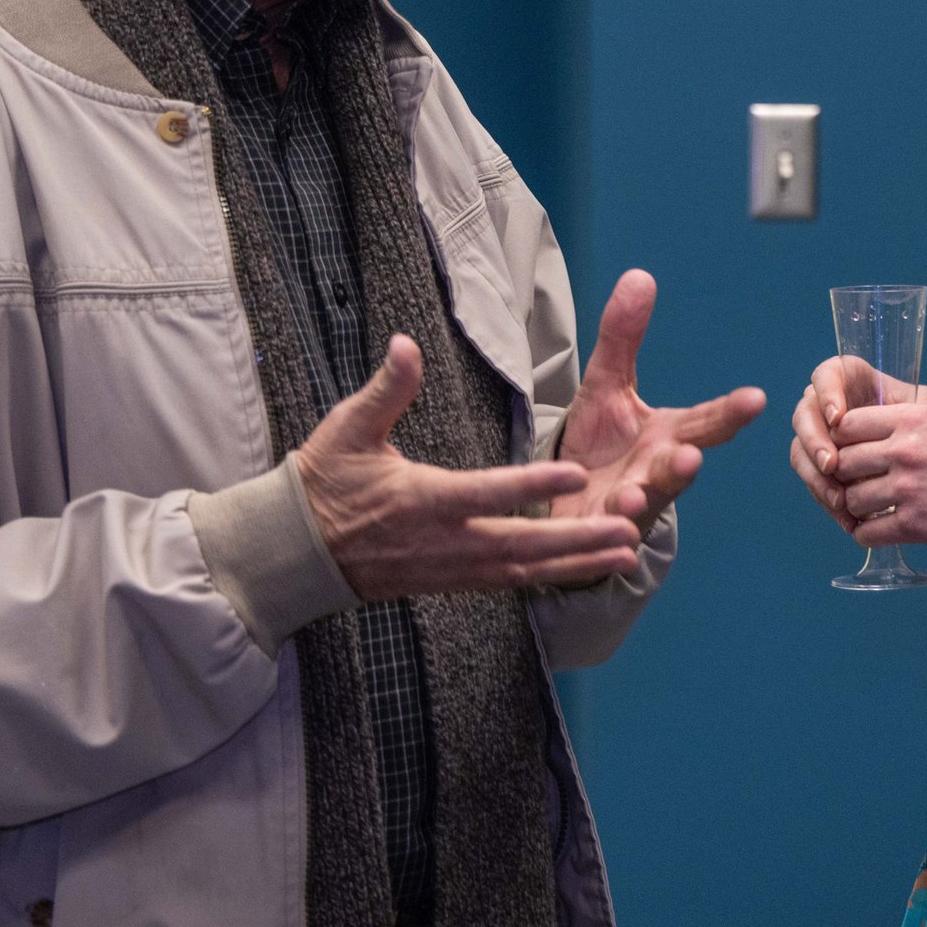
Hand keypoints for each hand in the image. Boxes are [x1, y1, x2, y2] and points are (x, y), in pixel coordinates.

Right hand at [295, 334, 643, 600]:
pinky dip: (552, 576)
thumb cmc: (323, 483)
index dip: (532, 485)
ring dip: (578, 563)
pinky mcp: (452, 582)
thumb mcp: (348, 430)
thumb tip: (404, 343)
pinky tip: (588, 568)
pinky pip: (510, 583)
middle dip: (579, 540)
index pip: (485, 493)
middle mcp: (443, 543)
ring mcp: (449, 569)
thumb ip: (386, 390)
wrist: (295, 553)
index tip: (576, 471)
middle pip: (521, 545)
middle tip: (630, 531)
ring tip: (629, 554)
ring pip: (524, 571)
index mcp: (420, 501)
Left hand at [552, 269, 766, 537]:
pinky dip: (607, 541)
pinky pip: (606, 540)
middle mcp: (657, 472)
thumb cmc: (600, 443)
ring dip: (640, 502)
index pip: (706, 422)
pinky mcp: (600, 533)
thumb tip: (641, 275)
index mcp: (668, 435)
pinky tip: (605, 538)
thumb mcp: (605, 384)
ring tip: (631, 497)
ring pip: (642, 506)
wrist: (570, 501)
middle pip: (677, 469)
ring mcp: (632, 506)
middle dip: (683, 466)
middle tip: (691, 458)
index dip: (731, 412)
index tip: (757, 399)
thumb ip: (623, 336)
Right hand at [789, 354, 926, 536]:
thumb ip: (923, 404)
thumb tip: (914, 411)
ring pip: (800, 450)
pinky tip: (843, 514)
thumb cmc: (921, 425)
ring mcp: (818, 436)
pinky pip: (810, 479)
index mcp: (849, 380)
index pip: (827, 375)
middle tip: (831, 464)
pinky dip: (824, 497)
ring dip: (814, 475)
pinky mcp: (818, 466)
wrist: (917, 460)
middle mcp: (826, 405)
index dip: (826, 394)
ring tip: (838, 498)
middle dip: (814, 441)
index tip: (838, 419)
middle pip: (805, 414)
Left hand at [825, 402, 926, 554]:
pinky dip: (867, 535)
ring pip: (851, 499)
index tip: (855, 452)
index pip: (848, 423)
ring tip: (872, 512)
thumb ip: (921, 427)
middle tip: (859, 485)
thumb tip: (897, 432)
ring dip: (857, 508)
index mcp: (914, 417)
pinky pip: (867, 533)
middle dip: (846, 476)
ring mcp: (907, 488)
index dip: (845, 440)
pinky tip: (879, 533)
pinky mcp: (915, 526)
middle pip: (843, 461)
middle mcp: (904, 449)